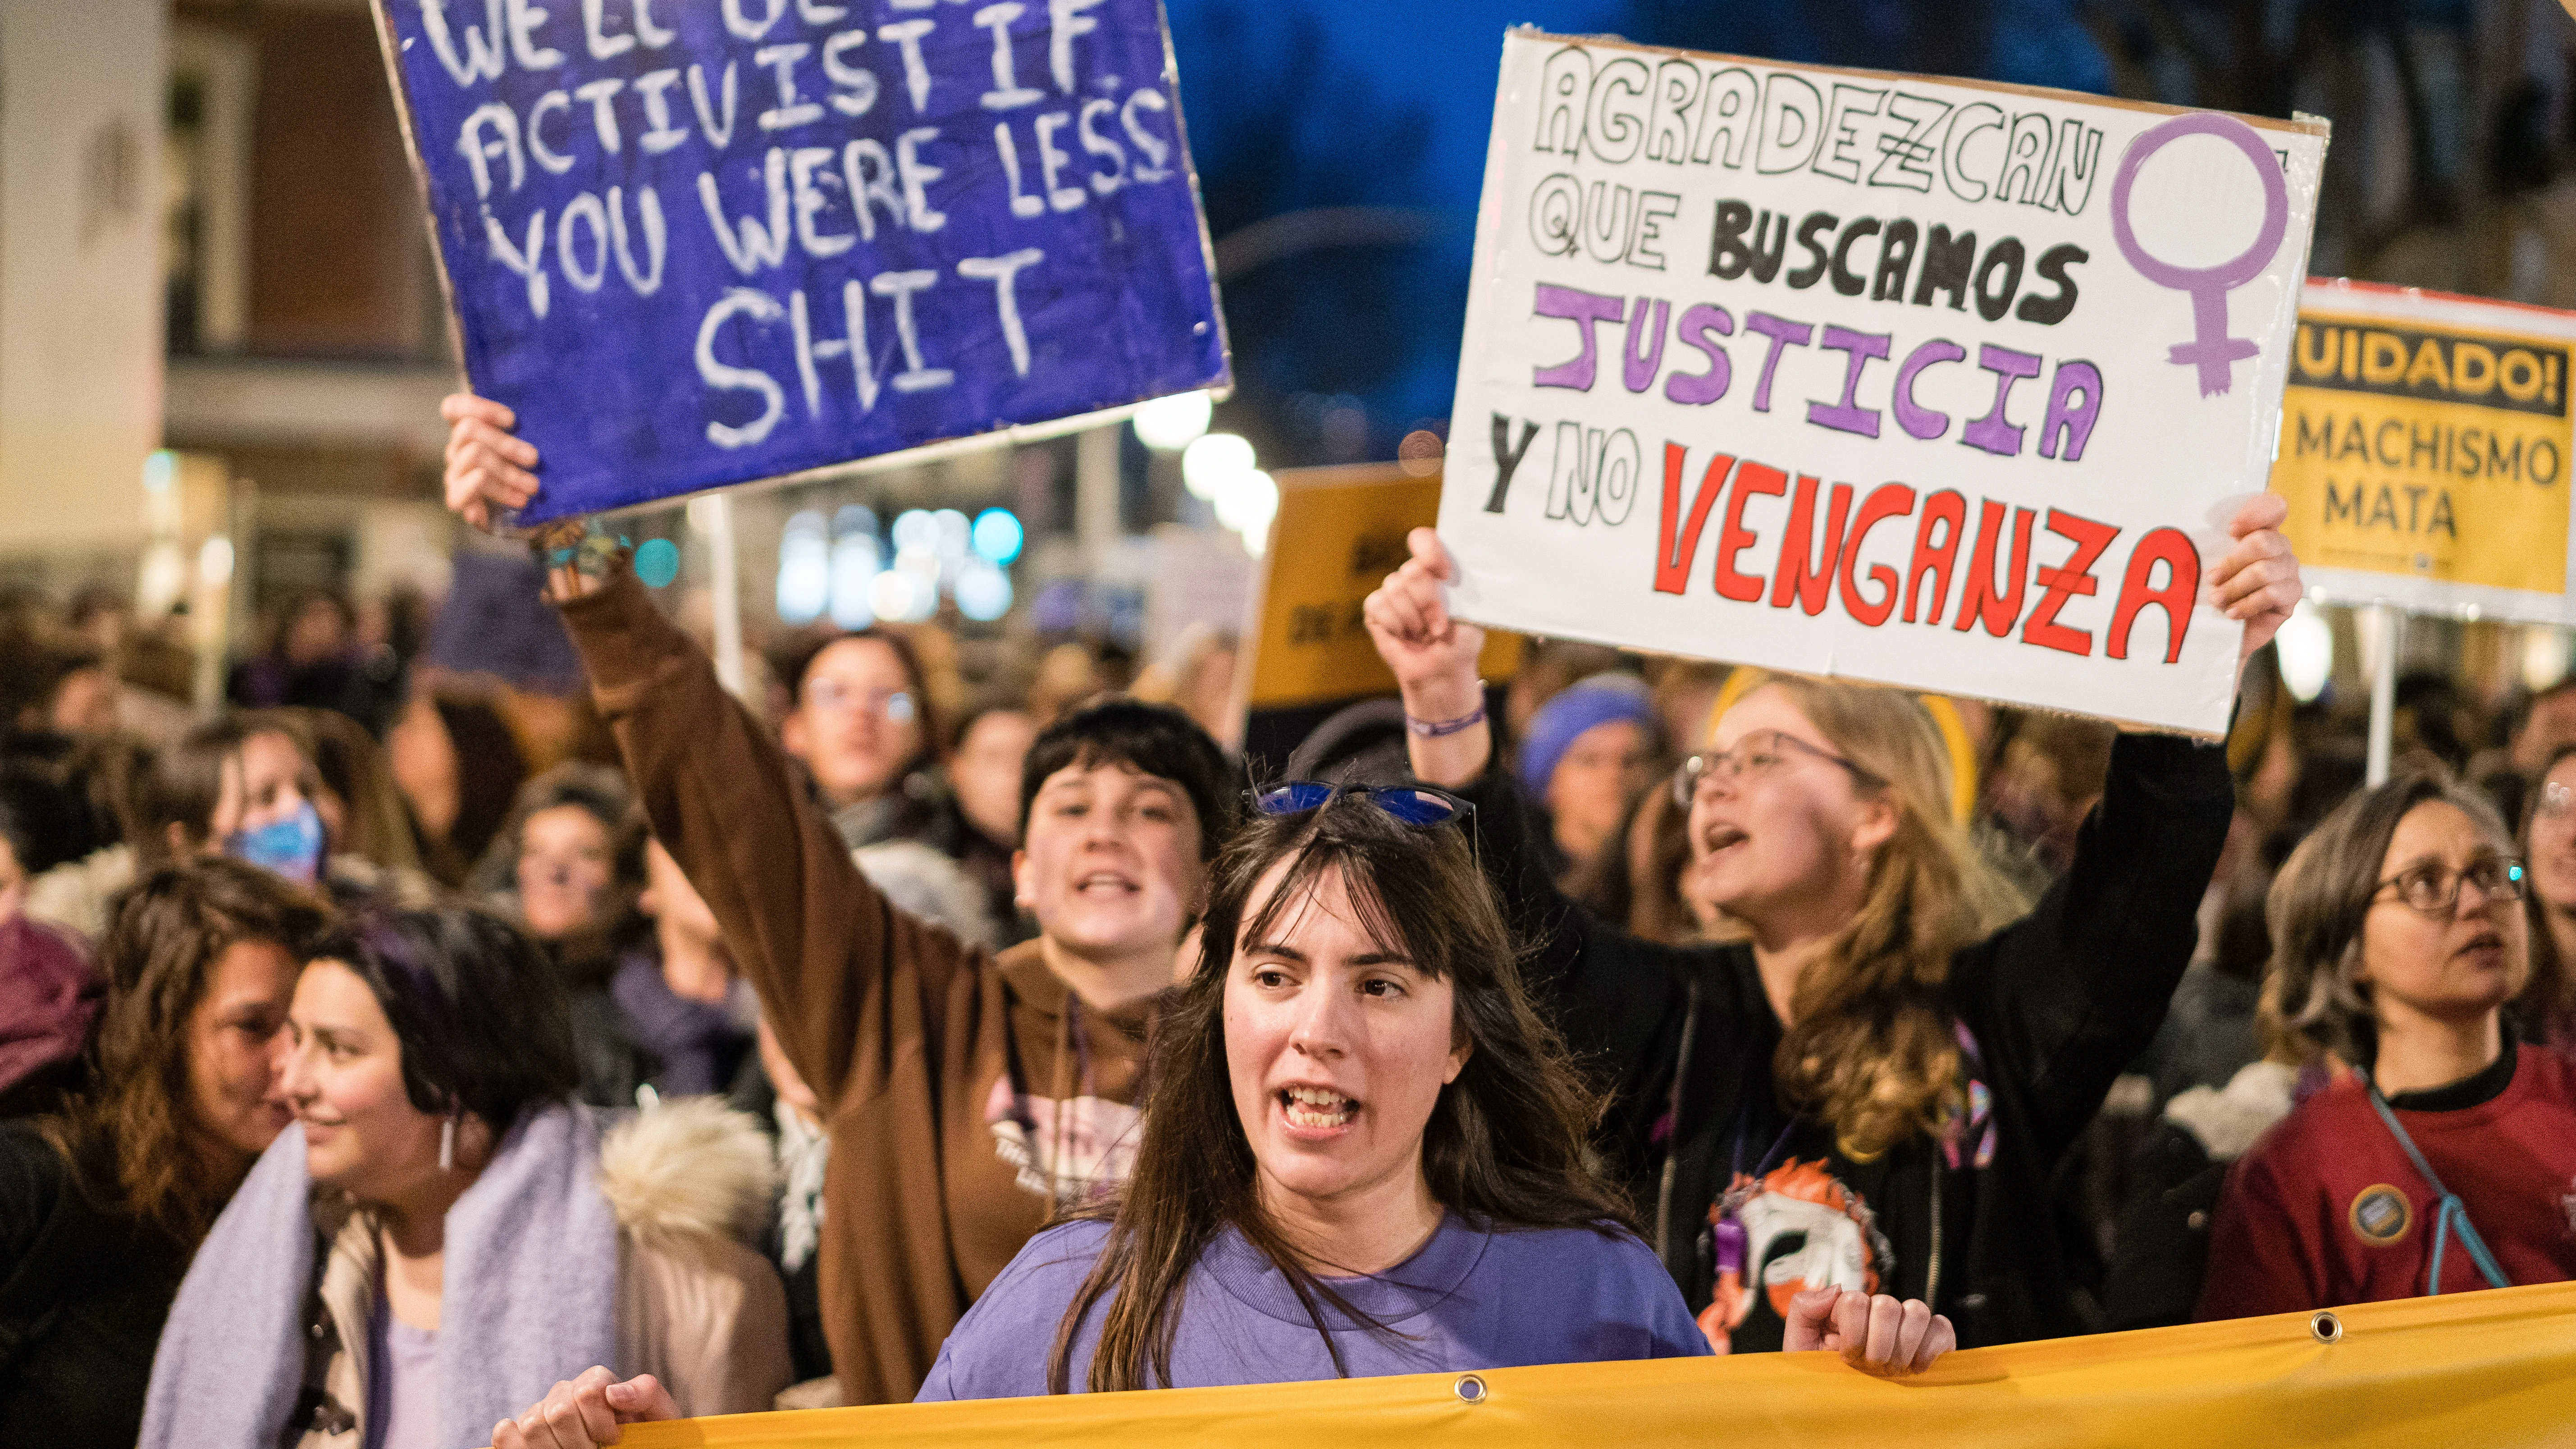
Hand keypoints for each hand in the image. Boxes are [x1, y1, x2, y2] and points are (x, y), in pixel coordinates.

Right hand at [443, 392, 539, 530]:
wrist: (537, 515)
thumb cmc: (535, 473)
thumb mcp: (533, 448)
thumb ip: (525, 430)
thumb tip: (527, 418)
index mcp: (470, 431)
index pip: (454, 408)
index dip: (480, 408)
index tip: (512, 420)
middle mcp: (458, 449)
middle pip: (468, 430)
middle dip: (505, 443)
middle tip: (534, 459)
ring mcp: (455, 473)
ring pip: (473, 456)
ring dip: (507, 472)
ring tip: (533, 486)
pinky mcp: (459, 499)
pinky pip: (461, 490)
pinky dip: (483, 490)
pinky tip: (513, 501)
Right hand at [491, 1367, 679, 1448]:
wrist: (633, 1444)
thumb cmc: (645, 1436)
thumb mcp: (658, 1415)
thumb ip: (646, 1394)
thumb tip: (612, 1393)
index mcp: (595, 1382)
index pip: (587, 1391)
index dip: (601, 1422)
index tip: (614, 1439)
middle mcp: (563, 1393)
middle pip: (558, 1411)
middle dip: (580, 1441)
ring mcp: (538, 1414)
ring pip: (532, 1425)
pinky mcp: (517, 1435)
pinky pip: (504, 1434)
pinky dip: (516, 1446)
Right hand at [1360, 528, 1484, 712]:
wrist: (1442, 671)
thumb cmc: (1461, 641)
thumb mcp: (1473, 613)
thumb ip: (1464, 589)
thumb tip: (1463, 570)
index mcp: (1437, 569)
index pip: (1423, 540)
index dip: (1429, 552)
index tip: (1444, 575)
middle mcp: (1413, 576)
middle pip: (1411, 571)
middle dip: (1427, 602)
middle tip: (1439, 626)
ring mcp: (1393, 591)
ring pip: (1394, 589)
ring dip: (1413, 619)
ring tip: (1423, 634)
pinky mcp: (1375, 609)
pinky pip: (1378, 604)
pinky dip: (1394, 624)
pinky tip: (1404, 636)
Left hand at [1784, 1285, 1953, 1378]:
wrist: (1846, 1410)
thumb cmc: (1824, 1378)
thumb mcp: (1800, 1347)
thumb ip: (1804, 1310)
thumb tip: (1837, 1289)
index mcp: (1848, 1310)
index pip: (1855, 1301)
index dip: (1853, 1335)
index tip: (1846, 1358)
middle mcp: (1879, 1311)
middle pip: (1887, 1305)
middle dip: (1878, 1346)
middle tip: (1871, 1368)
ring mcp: (1907, 1323)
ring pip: (1917, 1311)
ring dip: (1903, 1348)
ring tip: (1893, 1371)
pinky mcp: (1934, 1338)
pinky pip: (1941, 1327)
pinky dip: (1931, 1348)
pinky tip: (1916, 1369)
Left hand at [2210, 493, 2301, 674]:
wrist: (2220, 634)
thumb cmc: (2210, 595)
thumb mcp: (2204, 566)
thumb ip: (2208, 547)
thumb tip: (2183, 538)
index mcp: (2259, 532)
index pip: (2275, 507)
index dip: (2257, 512)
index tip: (2231, 530)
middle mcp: (2279, 549)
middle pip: (2264, 542)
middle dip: (2233, 562)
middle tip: (2211, 579)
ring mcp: (2289, 572)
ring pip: (2265, 570)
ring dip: (2235, 587)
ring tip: (2217, 601)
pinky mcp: (2291, 596)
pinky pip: (2272, 594)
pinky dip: (2247, 604)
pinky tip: (2231, 613)